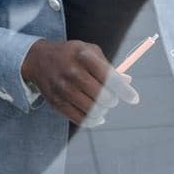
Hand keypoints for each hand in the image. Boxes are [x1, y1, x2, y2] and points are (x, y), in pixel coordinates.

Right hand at [19, 39, 138, 126]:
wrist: (38, 59)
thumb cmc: (72, 54)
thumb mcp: (90, 51)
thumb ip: (108, 66)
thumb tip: (127, 81)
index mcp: (83, 56)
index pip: (109, 77)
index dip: (124, 90)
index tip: (134, 99)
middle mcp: (72, 72)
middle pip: (102, 96)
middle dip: (112, 100)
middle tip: (112, 98)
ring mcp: (62, 88)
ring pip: (92, 110)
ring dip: (103, 110)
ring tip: (103, 105)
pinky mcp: (56, 102)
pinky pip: (80, 119)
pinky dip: (93, 121)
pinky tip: (98, 117)